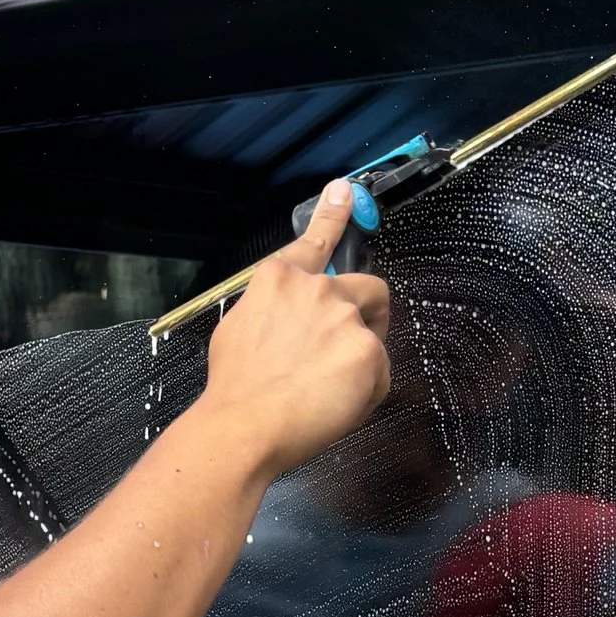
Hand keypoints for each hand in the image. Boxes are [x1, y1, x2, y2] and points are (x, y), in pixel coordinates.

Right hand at [198, 182, 390, 479]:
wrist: (244, 425)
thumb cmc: (235, 387)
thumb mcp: (238, 329)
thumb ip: (275, 310)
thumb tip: (293, 320)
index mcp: (279, 279)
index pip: (316, 240)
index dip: (334, 213)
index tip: (346, 191)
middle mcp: (316, 287)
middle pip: (367, 288)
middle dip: (366, 314)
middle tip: (346, 348)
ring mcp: (344, 316)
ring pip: (372, 336)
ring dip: (358, 359)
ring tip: (324, 391)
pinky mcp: (367, 350)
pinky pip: (379, 372)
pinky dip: (363, 392)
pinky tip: (333, 405)